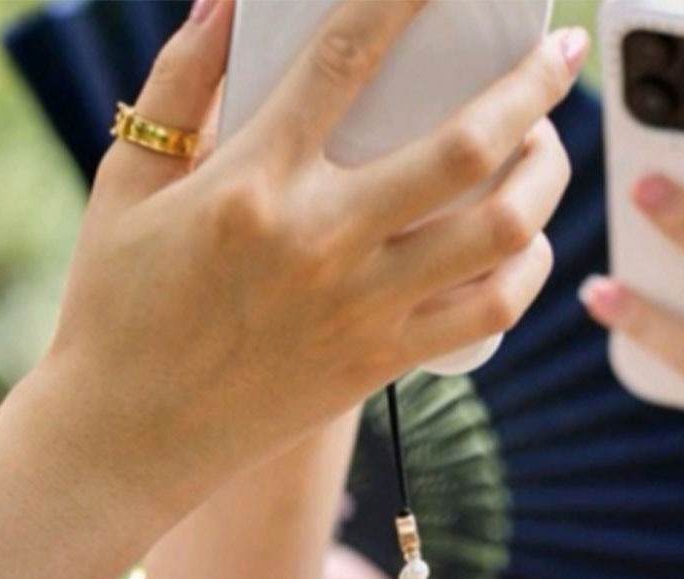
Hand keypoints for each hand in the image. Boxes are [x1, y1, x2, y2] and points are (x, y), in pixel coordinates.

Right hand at [41, 0, 585, 521]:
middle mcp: (323, 239)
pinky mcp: (385, 360)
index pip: (346, 57)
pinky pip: (488, 312)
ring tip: (550, 150)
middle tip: (563, 58)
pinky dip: (526, 270)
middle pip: (463, 145)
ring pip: (497, 232)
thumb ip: (182, 86)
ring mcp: (364, 306)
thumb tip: (232, 5)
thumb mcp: (128, 182)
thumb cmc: (120, 304)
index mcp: (253, 179)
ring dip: (545, 181)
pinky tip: (527, 241)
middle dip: (532, 89)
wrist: (135, 431)